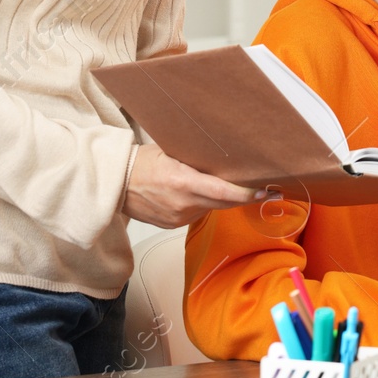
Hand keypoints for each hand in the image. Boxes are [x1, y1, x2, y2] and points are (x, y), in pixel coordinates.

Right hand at [121, 144, 263, 228]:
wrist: (113, 185)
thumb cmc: (141, 162)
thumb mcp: (170, 152)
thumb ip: (196, 160)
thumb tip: (223, 158)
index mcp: (182, 183)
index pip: (222, 192)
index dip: (245, 194)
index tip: (263, 192)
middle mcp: (182, 204)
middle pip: (223, 204)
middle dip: (242, 197)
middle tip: (261, 190)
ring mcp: (177, 218)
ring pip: (210, 209)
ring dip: (219, 200)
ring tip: (222, 185)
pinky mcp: (172, 225)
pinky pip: (196, 214)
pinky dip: (202, 205)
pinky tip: (195, 194)